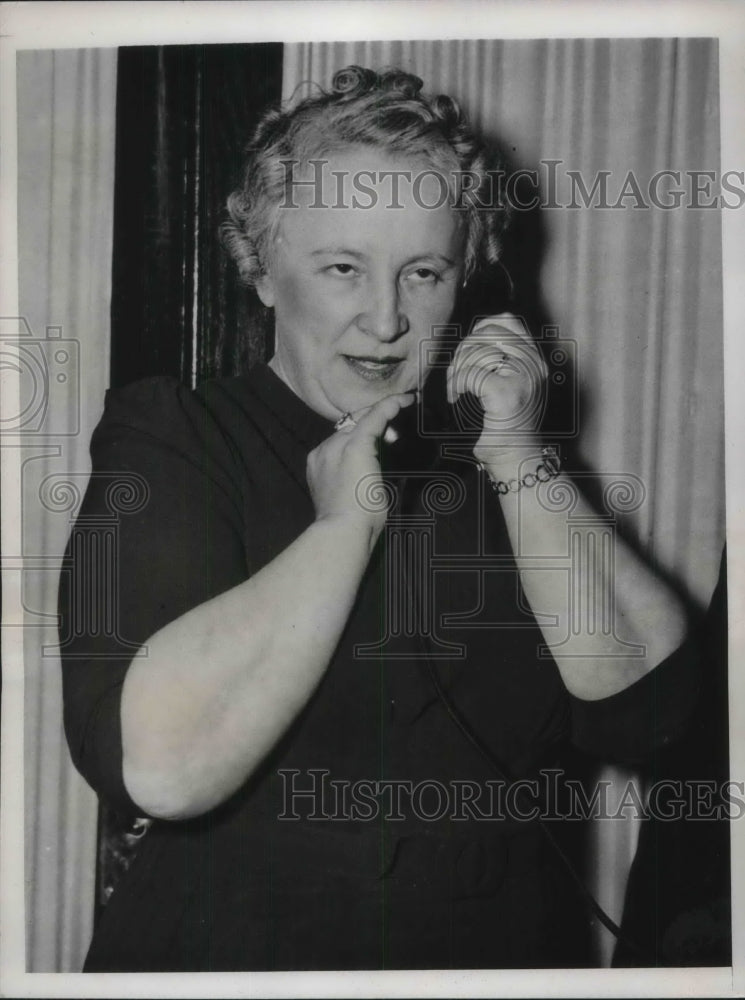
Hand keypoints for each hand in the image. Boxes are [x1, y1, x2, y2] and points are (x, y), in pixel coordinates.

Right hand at [307, 392, 415, 536]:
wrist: (342, 531)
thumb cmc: (350, 526)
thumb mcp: (349, 500)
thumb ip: (355, 483)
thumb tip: (372, 481)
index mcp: (319, 465)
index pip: (340, 442)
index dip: (359, 435)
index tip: (378, 436)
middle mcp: (324, 451)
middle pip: (348, 428)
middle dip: (369, 422)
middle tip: (394, 420)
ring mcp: (337, 446)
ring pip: (360, 422)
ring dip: (379, 415)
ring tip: (402, 406)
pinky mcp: (355, 445)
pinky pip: (374, 418)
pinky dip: (389, 407)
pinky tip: (404, 401)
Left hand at [447, 313, 547, 464]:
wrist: (516, 460)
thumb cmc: (505, 426)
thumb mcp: (507, 383)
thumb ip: (498, 359)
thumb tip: (470, 338)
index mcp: (535, 359)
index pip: (507, 320)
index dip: (478, 330)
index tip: (467, 352)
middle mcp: (534, 364)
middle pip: (489, 332)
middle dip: (464, 349)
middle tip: (456, 373)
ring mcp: (524, 377)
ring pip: (478, 352)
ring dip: (457, 369)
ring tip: (455, 388)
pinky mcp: (508, 393)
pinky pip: (471, 374)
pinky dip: (456, 384)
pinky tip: (456, 398)